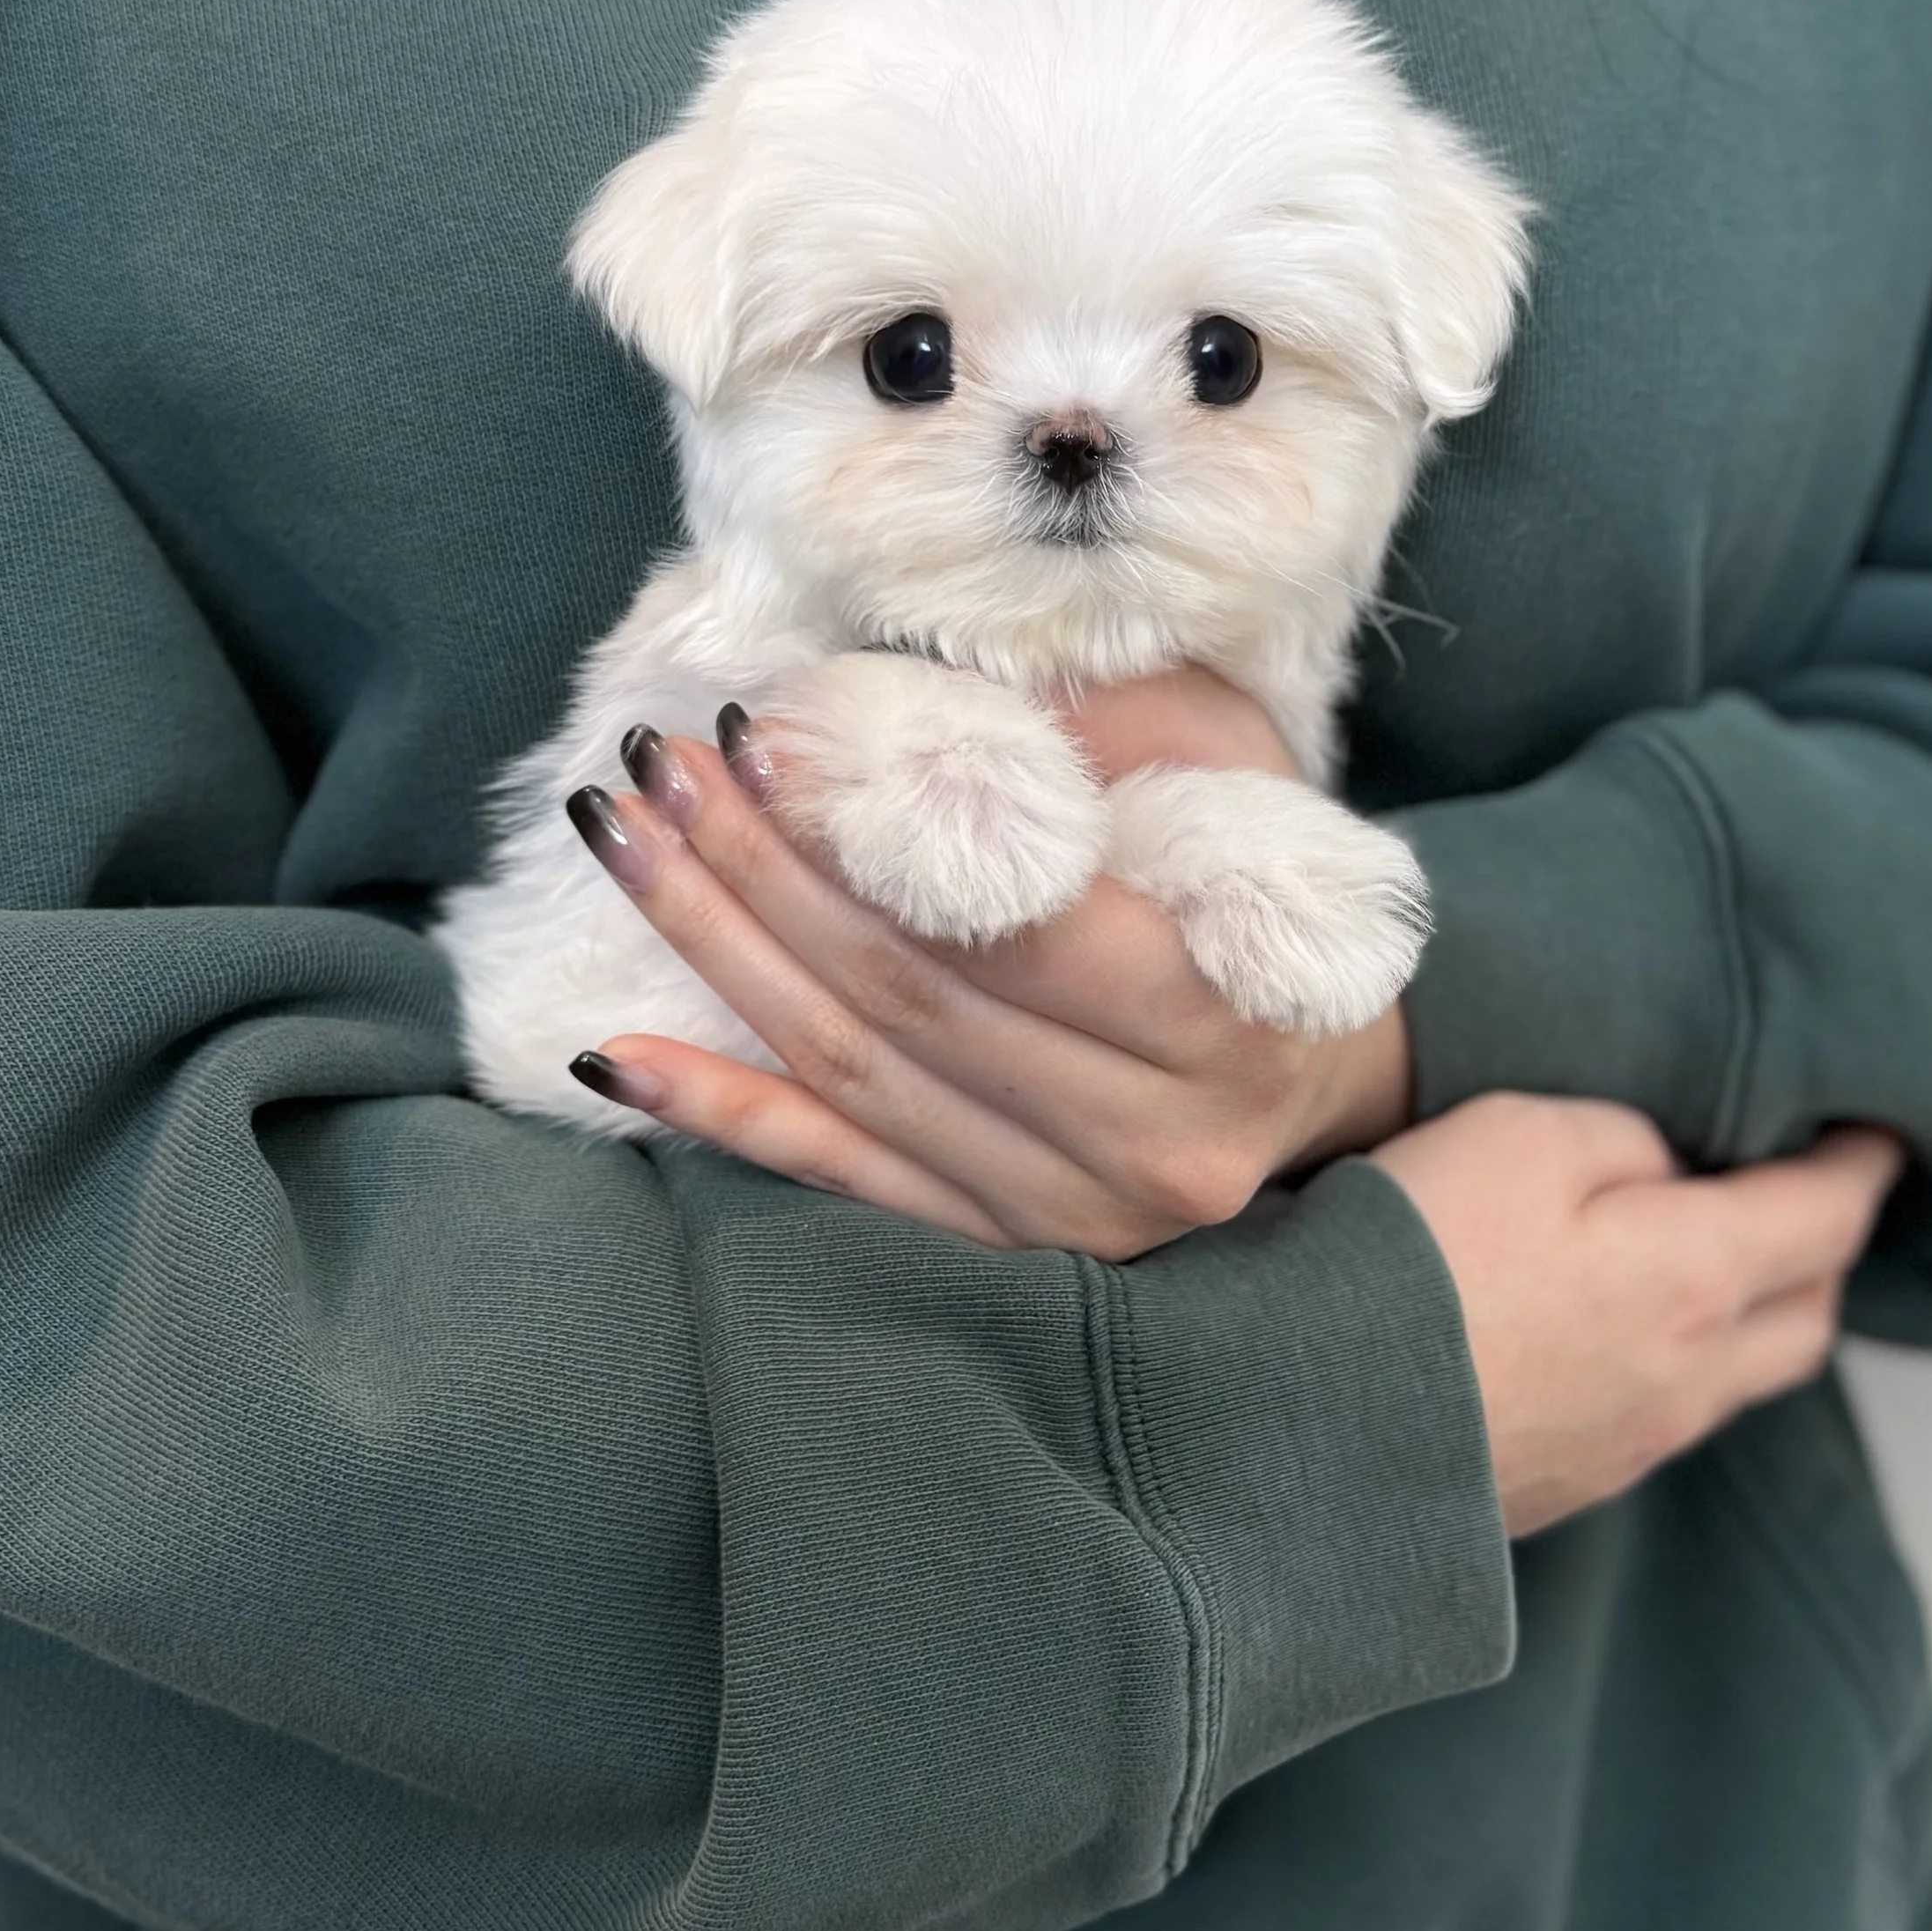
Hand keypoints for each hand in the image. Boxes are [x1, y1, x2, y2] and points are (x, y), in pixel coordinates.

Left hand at [567, 695, 1412, 1255]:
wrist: (1316, 1083)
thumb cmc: (1272, 896)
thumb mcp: (1240, 774)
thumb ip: (1117, 722)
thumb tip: (937, 684)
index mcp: (1222, 1024)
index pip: (1017, 930)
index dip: (873, 834)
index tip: (762, 733)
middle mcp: (1147, 1146)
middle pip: (909, 1002)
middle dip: (762, 872)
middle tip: (661, 768)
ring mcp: (1069, 1216)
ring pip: (856, 1080)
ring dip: (719, 957)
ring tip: (624, 841)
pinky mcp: (1003, 1246)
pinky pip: (842, 1179)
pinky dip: (724, 1115)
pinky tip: (615, 1059)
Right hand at [1373, 1093, 1904, 1534]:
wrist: (1304, 1428)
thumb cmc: (1411, 1261)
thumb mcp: (1518, 1135)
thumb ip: (1618, 1137)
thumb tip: (1662, 1171)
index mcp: (1694, 1280)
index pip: (1824, 1219)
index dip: (1857, 1168)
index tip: (1876, 1138)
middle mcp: (1685, 1378)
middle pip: (1807, 1318)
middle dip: (1821, 1252)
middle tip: (1805, 1197)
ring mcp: (1626, 1447)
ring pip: (1736, 1379)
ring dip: (1750, 1316)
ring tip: (1717, 1261)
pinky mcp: (1562, 1487)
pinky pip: (1661, 1419)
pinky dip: (1675, 1363)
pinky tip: (1614, 1333)